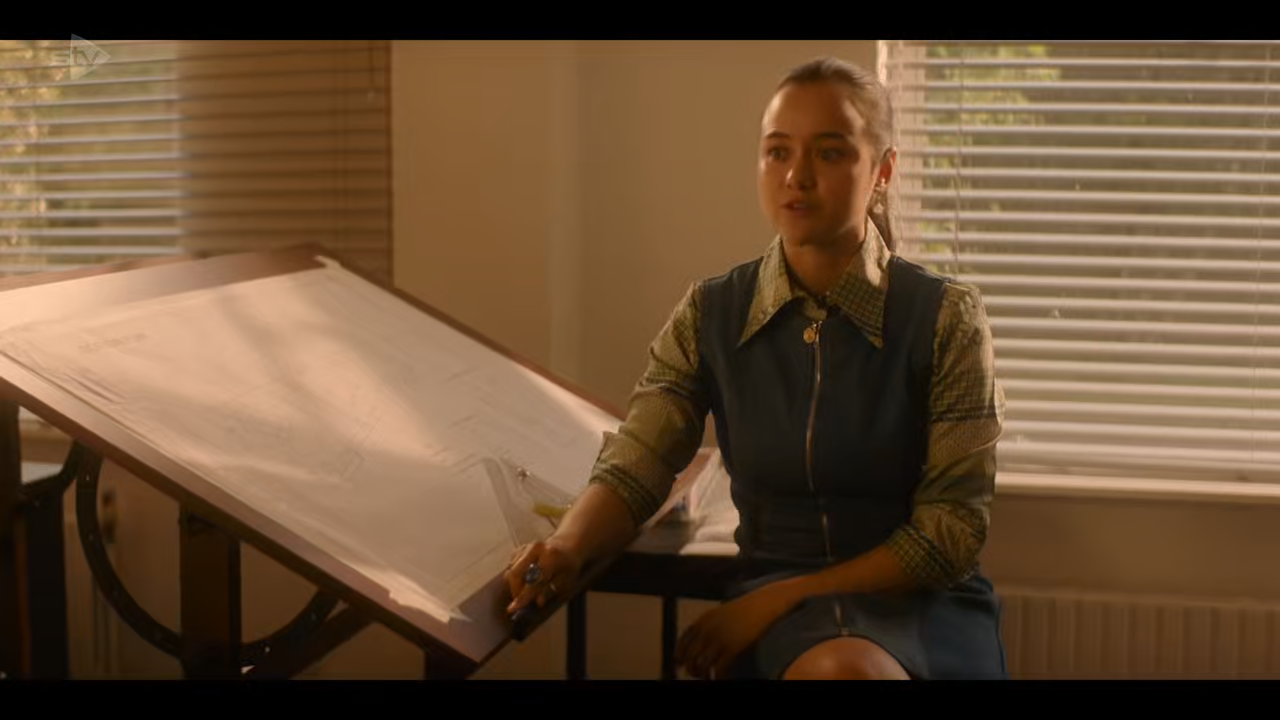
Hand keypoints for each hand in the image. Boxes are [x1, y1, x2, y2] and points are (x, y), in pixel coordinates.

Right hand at [503, 537, 582, 615]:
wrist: (565, 548)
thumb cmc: (567, 567)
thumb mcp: (565, 580)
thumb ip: (550, 590)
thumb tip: (538, 602)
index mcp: (550, 556)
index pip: (533, 580)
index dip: (523, 596)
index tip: (512, 609)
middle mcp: (535, 549)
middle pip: (515, 574)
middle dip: (515, 590)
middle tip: (521, 602)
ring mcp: (525, 548)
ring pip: (511, 571)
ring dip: (516, 585)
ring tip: (528, 589)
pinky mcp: (518, 550)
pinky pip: (511, 567)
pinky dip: (516, 577)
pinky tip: (527, 578)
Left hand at [675, 582, 795, 679]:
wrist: (761, 604)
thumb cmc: (742, 609)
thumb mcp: (719, 613)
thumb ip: (706, 625)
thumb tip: (698, 641)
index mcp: (702, 621)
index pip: (682, 642)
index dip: (678, 655)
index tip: (678, 663)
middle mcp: (707, 630)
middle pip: (689, 656)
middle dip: (690, 668)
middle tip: (695, 673)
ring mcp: (719, 639)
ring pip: (700, 665)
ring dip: (702, 674)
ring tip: (707, 677)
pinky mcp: (732, 648)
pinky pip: (718, 669)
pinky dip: (717, 676)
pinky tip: (720, 677)